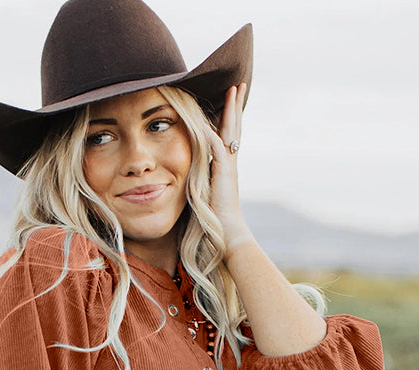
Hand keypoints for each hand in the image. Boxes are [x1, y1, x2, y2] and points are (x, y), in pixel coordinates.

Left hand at [207, 83, 251, 250]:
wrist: (228, 235)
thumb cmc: (213, 223)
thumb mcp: (202, 197)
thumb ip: (197, 184)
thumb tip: (180, 181)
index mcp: (224, 168)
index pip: (226, 136)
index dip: (226, 118)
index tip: (227, 101)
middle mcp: (230, 164)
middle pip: (233, 127)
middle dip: (235, 105)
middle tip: (238, 84)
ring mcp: (229, 167)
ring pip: (231, 131)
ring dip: (231, 109)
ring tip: (233, 89)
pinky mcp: (225, 174)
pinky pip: (217, 148)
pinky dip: (212, 133)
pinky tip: (205, 119)